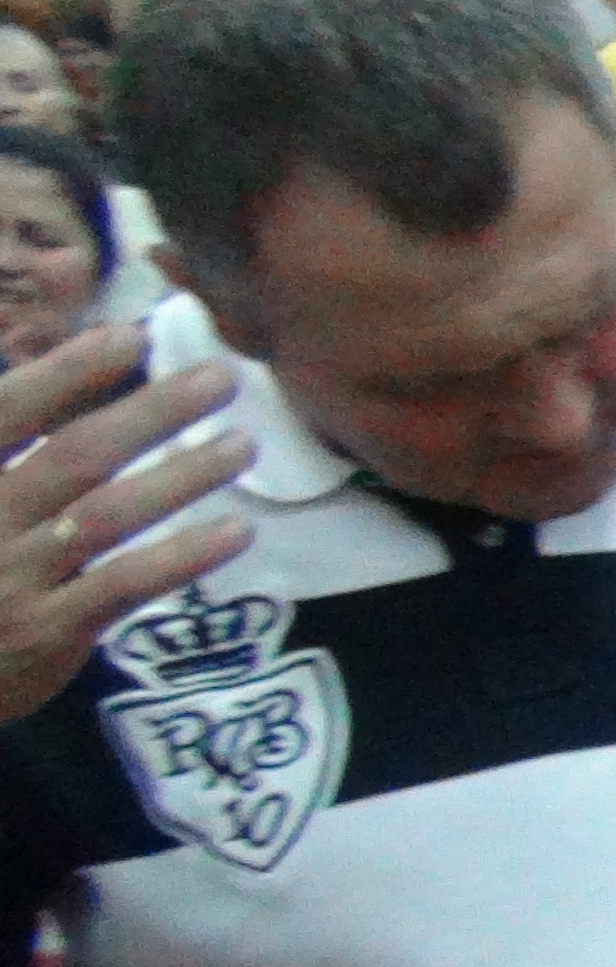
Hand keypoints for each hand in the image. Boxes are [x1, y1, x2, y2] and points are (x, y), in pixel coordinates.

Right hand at [0, 326, 256, 729]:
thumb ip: (15, 435)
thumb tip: (68, 361)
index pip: (10, 412)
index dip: (67, 373)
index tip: (130, 337)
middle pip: (75, 457)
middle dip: (151, 414)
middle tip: (221, 378)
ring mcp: (17, 575)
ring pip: (107, 517)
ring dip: (180, 478)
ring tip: (242, 447)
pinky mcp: (50, 628)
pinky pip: (124, 585)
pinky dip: (181, 556)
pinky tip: (236, 531)